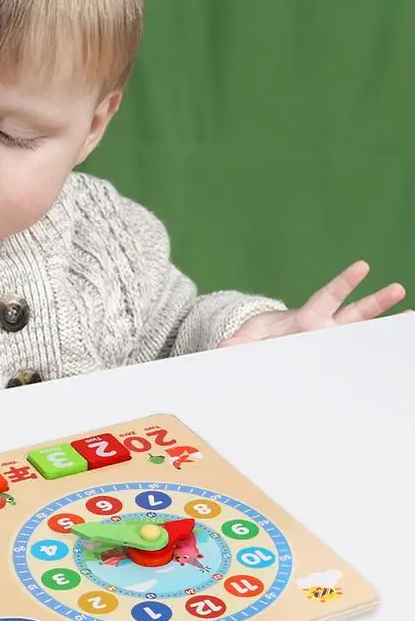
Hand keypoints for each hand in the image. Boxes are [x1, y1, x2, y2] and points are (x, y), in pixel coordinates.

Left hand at [218, 261, 406, 347]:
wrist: (268, 344)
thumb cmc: (261, 337)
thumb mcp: (249, 339)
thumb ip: (239, 343)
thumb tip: (224, 347)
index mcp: (307, 319)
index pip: (327, 298)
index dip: (344, 283)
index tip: (362, 266)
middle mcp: (326, 327)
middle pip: (354, 313)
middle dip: (375, 302)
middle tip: (399, 288)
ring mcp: (333, 339)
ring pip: (361, 330)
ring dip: (383, 326)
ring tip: (410, 317)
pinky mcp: (334, 354)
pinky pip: (355, 354)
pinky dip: (374, 353)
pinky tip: (397, 350)